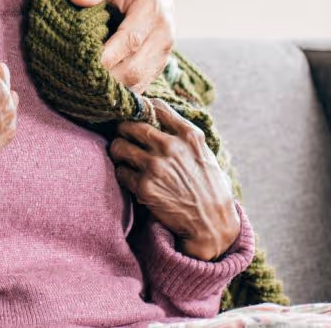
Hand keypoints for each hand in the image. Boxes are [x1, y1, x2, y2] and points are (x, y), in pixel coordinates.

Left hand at [70, 0, 174, 90]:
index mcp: (153, 9)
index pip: (129, 40)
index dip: (105, 56)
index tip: (80, 62)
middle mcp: (164, 34)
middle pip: (134, 68)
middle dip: (105, 77)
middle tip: (76, 79)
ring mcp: (164, 53)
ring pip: (138, 82)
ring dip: (111, 89)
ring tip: (83, 87)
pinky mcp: (159, 66)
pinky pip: (140, 87)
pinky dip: (119, 92)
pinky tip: (98, 90)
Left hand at [109, 98, 239, 260]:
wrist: (212, 224)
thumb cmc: (209, 187)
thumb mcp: (204, 153)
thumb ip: (183, 134)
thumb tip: (156, 115)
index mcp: (189, 135)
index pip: (155, 106)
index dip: (142, 108)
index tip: (138, 115)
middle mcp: (171, 147)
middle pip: (130, 124)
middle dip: (123, 130)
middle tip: (124, 137)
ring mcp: (156, 166)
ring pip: (119, 146)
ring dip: (118, 151)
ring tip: (123, 157)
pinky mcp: (144, 187)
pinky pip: (121, 172)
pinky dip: (123, 174)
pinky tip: (132, 178)